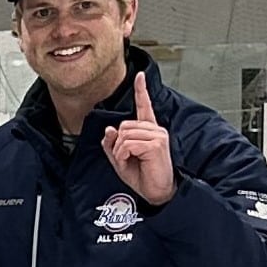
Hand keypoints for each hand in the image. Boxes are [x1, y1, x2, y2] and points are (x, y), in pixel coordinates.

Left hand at [103, 72, 175, 206]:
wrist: (157, 191)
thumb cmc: (142, 176)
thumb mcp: (120, 159)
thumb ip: (112, 144)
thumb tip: (109, 129)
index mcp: (148, 130)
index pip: (144, 106)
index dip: (141, 90)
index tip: (139, 75)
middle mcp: (155, 129)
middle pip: (123, 125)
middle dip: (118, 144)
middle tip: (126, 158)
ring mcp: (157, 135)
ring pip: (124, 134)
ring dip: (120, 151)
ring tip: (130, 161)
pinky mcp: (156, 144)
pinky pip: (128, 144)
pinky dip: (123, 155)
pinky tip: (132, 161)